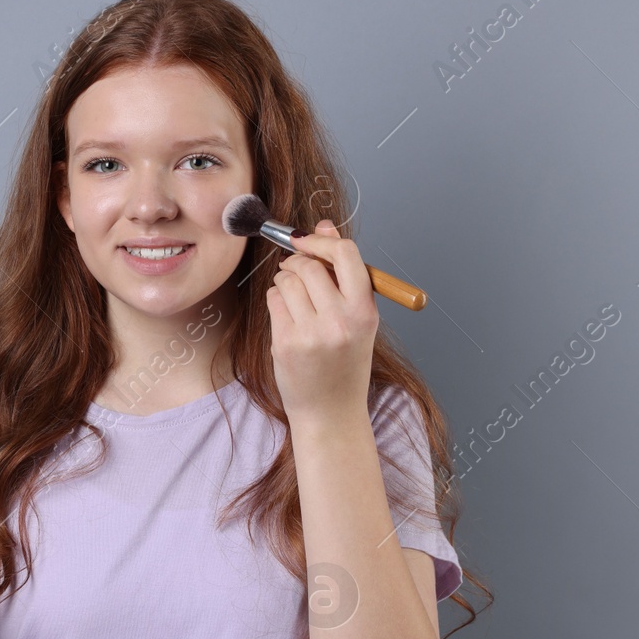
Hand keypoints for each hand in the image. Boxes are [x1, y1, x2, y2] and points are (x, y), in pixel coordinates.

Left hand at [266, 219, 379, 424]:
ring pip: (287, 280)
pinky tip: (287, 316)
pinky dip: (276, 300)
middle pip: (309, 266)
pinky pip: (273, 300)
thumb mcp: (356, 318)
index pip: (346, 254)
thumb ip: (342, 273)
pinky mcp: (286, 343)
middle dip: (297, 262)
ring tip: (294, 298)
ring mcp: (312, 333)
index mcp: (365, 311)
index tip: (305, 238)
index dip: (321, 240)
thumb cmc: (345, 362)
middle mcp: (341, 320)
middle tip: (296, 271)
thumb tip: (324, 225)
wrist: (331, 412)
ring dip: (284, 281)